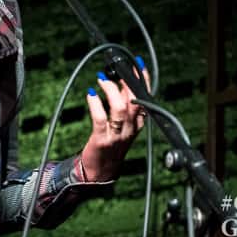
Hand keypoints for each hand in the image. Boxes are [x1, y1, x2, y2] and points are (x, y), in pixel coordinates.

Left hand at [81, 63, 149, 181]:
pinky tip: (91, 95)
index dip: (143, 82)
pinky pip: (100, 119)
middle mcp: (130, 129)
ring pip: (120, 110)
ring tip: (101, 80)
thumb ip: (123, 104)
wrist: (101, 171)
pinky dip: (95, 104)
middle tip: (116, 71)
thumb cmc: (111, 143)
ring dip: (110, 91)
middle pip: (134, 102)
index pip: (145, 99)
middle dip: (127, 83)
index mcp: (138, 123)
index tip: (138, 65)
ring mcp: (117, 136)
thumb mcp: (123, 123)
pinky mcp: (102, 140)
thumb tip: (120, 81)